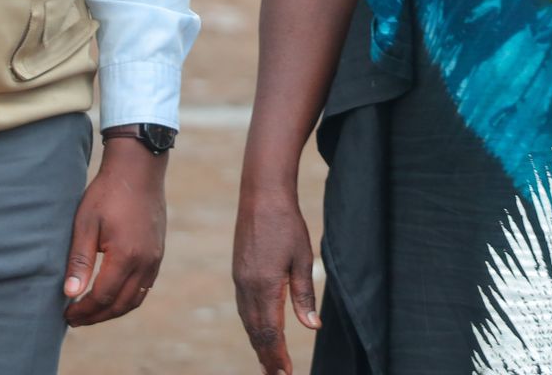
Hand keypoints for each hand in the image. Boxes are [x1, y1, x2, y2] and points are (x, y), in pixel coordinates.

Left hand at [63, 138, 166, 325]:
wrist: (138, 169)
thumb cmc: (107, 193)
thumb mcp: (85, 224)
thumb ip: (79, 261)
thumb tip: (70, 294)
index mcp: (126, 256)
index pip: (102, 297)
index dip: (83, 310)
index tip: (66, 314)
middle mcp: (145, 262)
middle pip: (120, 304)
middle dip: (96, 316)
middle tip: (75, 319)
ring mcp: (155, 258)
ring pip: (135, 299)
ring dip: (113, 310)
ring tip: (91, 312)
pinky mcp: (158, 252)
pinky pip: (145, 286)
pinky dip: (127, 298)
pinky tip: (112, 295)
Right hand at [233, 184, 320, 373]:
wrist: (261, 195)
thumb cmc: (286, 224)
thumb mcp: (302, 258)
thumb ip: (304, 294)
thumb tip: (312, 326)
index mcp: (264, 286)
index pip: (270, 331)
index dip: (278, 355)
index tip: (285, 374)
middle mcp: (247, 287)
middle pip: (256, 332)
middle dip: (267, 356)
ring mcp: (239, 279)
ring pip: (248, 321)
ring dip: (258, 343)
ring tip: (269, 362)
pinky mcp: (239, 273)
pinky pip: (244, 308)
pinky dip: (252, 325)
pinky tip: (259, 331)